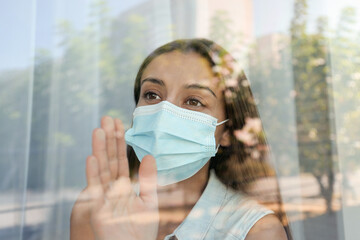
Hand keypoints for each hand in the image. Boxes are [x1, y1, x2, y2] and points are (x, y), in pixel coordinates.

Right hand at [70, 116, 158, 239]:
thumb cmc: (141, 230)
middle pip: (109, 159)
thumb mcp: (149, 201)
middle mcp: (112, 188)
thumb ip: (149, 179)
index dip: (119, 142)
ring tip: (98, 130)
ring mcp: (103, 197)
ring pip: (101, 169)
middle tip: (106, 118)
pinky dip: (93, 173)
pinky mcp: (98, 209)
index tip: (119, 124)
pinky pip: (96, 189)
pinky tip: (92, 157)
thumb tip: (150, 156)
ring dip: (99, 150)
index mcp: (123, 186)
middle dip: (108, 140)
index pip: (120, 159)